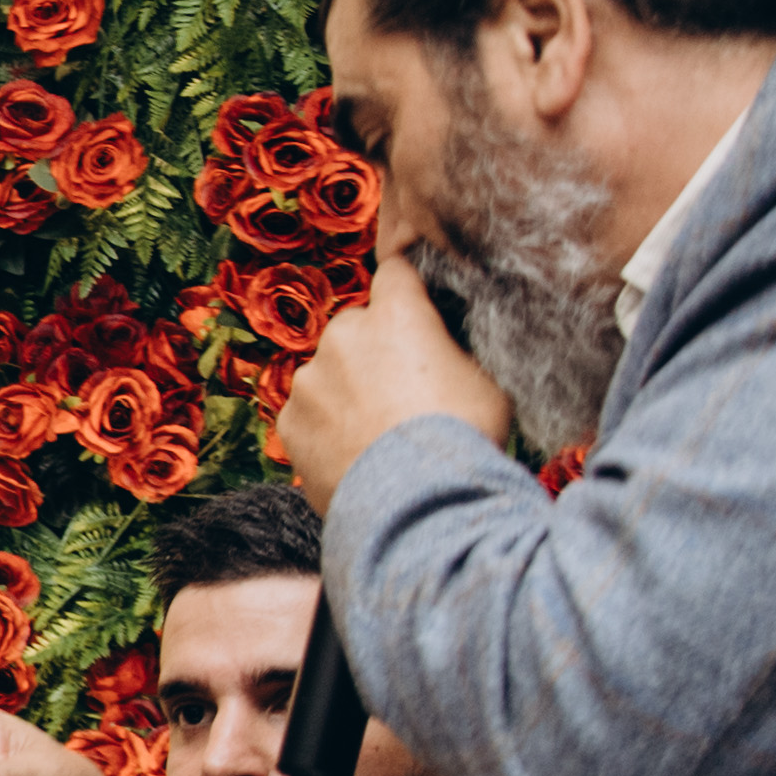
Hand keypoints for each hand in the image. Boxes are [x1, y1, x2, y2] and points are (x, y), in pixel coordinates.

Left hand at [270, 218, 513, 513]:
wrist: (419, 503)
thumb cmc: (464, 437)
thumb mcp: (486, 379)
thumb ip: (455, 347)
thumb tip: (445, 340)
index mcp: (396, 314)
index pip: (396, 273)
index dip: (408, 291)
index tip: (415, 307)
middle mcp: (343, 335)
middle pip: (357, 327)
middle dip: (375, 348)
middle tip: (403, 390)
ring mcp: (309, 379)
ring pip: (328, 372)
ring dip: (347, 390)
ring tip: (379, 432)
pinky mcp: (288, 421)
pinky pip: (308, 414)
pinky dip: (325, 428)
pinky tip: (355, 453)